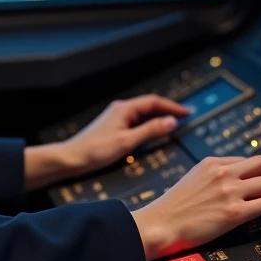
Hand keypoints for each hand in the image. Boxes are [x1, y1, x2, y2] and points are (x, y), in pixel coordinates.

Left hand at [62, 94, 189, 175]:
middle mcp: (120, 110)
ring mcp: (116, 118)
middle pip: (149, 106)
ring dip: (158, 118)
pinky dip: (148, 125)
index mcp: (124, 109)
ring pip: (142, 114)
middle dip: (167, 110)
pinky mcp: (113, 127)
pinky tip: (153, 134)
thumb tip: (171, 121)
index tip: (187, 112)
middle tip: (185, 117)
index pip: (153, 102)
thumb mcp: (127, 142)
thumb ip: (150, 131)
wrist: (72, 158)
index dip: (172, 106)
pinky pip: (136, 122)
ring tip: (174, 125)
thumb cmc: (96, 150)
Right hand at [130, 156, 260, 260]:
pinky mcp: (235, 212)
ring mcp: (230, 191)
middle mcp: (222, 173)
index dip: (260, 169)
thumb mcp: (190, 181)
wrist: (161, 224)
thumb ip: (210, 178)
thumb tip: (228, 184)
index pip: (245, 159)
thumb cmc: (171, 208)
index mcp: (210, 163)